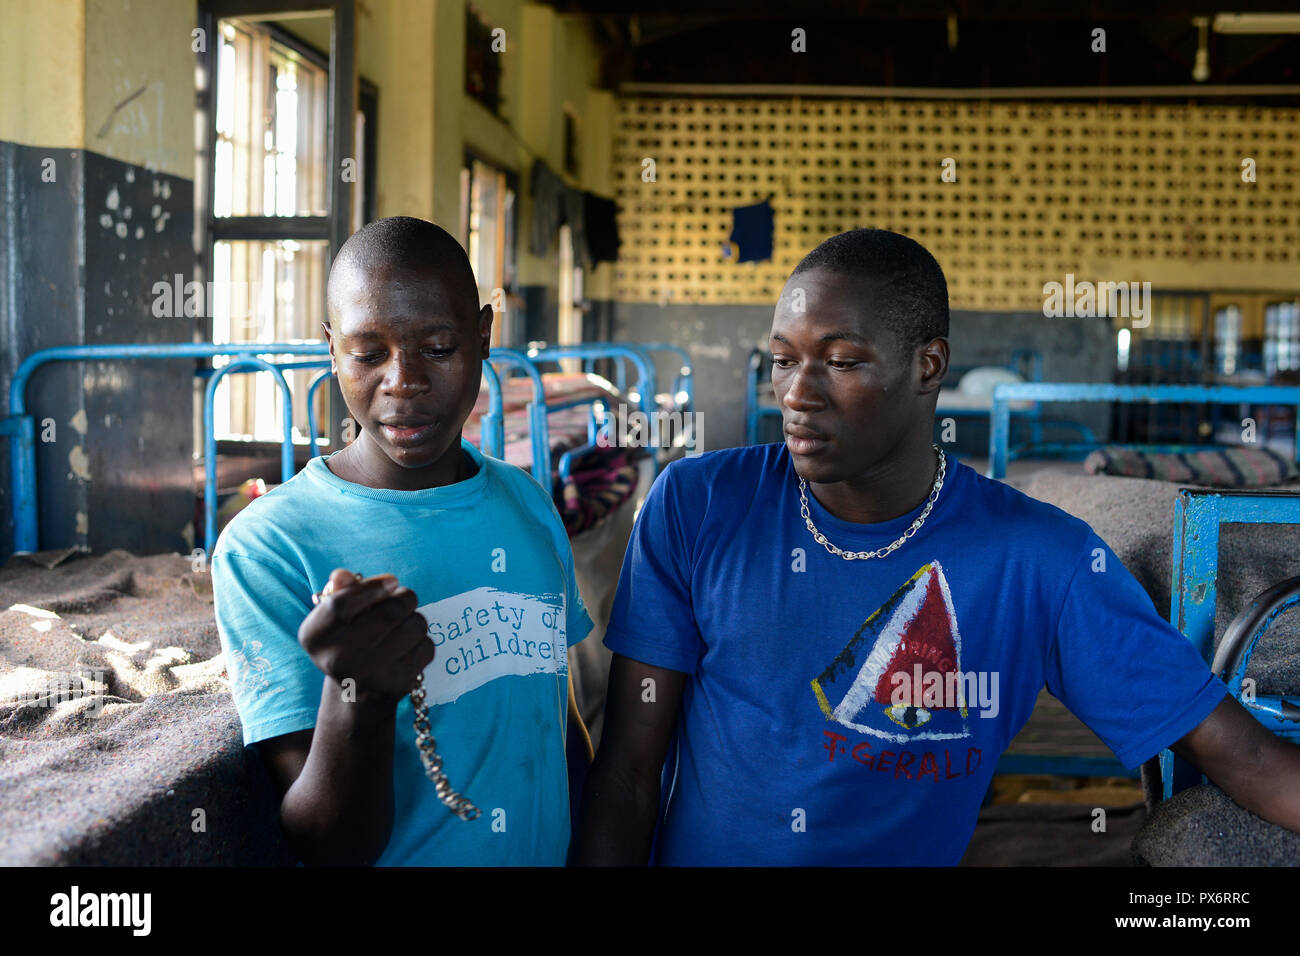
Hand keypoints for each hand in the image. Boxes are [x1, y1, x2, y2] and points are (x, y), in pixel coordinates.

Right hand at [298, 568, 433, 705]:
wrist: (356, 692)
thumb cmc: (348, 640)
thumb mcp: (336, 617)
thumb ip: (341, 591)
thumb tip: (342, 576)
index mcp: (315, 636)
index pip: (341, 604)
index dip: (372, 586)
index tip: (392, 581)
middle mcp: (336, 659)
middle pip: (389, 613)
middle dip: (405, 598)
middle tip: (405, 598)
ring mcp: (367, 675)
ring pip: (414, 627)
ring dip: (415, 619)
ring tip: (403, 625)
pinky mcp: (395, 685)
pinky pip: (426, 648)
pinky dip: (423, 641)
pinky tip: (408, 647)